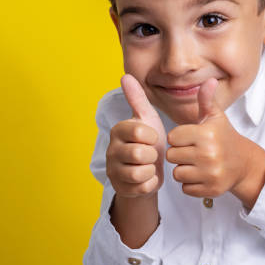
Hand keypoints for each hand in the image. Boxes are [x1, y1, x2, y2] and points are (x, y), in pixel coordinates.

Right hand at [106, 74, 166, 197]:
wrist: (149, 169)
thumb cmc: (149, 141)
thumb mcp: (146, 118)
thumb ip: (137, 98)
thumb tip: (125, 76)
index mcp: (118, 130)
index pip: (139, 133)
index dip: (153, 137)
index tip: (152, 138)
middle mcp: (111, 150)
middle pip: (139, 154)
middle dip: (153, 155)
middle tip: (152, 153)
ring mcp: (113, 171)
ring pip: (140, 173)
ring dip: (152, 169)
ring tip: (150, 164)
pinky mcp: (120, 188)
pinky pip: (143, 187)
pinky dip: (151, 183)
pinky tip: (148, 177)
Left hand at [166, 78, 264, 207]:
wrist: (244, 164)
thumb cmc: (224, 137)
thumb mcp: (216, 117)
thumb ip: (207, 100)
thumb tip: (209, 80)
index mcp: (206, 134)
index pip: (172, 137)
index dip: (179, 138)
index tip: (191, 138)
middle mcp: (208, 154)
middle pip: (172, 156)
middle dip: (179, 154)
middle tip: (193, 152)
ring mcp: (210, 174)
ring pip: (177, 174)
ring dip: (184, 170)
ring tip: (196, 164)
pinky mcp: (211, 190)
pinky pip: (185, 189)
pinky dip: (190, 184)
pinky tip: (201, 175)